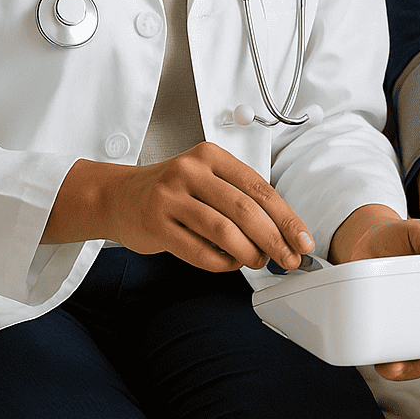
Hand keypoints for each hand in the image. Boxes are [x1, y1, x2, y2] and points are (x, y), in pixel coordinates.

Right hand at [97, 141, 313, 271]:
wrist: (118, 196)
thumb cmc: (171, 191)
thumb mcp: (207, 179)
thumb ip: (240, 198)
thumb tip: (284, 231)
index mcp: (211, 156)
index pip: (259, 187)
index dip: (286, 217)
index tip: (302, 239)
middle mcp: (190, 171)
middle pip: (244, 209)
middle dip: (274, 239)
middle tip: (288, 259)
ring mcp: (170, 196)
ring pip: (223, 230)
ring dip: (248, 253)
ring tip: (258, 262)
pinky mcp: (155, 223)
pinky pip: (198, 250)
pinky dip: (220, 263)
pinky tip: (229, 264)